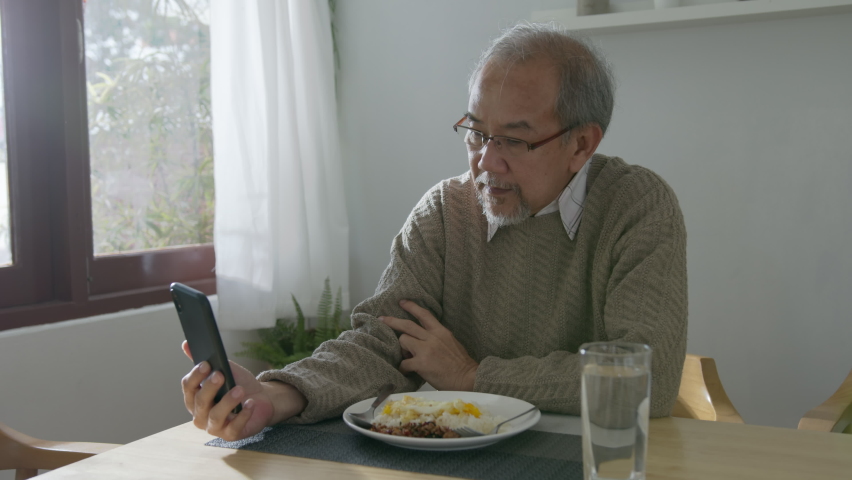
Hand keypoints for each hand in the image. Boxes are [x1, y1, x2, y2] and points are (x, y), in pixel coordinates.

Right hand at [180, 341, 305, 440]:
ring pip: (215, 416)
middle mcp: (200, 415)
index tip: (206, 364)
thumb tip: (186, 343)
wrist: (261, 398)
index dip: (195, 376)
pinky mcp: (230, 434)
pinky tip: (249, 404)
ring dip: (227, 402)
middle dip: (209, 387)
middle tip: (220, 374)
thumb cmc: (238, 384)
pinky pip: (234, 427)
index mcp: (195, 398)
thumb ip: (205, 361)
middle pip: (199, 401)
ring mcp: (214, 426)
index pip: (188, 387)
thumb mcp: (224, 369)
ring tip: (239, 390)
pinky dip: (242, 415)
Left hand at [380, 300, 477, 390]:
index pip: (424, 314)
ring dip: (402, 349)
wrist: (468, 378)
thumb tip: (423, 338)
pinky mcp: (421, 363)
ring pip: (403, 340)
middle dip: (393, 321)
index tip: (402, 302)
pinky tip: (405, 371)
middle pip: (407, 325)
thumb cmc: (461, 364)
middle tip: (382, 319)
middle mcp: (432, 337)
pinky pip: (404, 362)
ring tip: (407, 357)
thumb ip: (437, 337)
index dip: (412, 307)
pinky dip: (402, 367)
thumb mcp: (451, 343)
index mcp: (441, 332)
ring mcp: (426, 350)